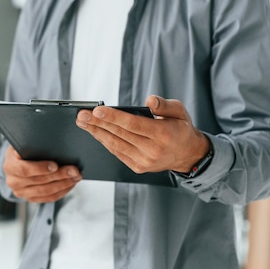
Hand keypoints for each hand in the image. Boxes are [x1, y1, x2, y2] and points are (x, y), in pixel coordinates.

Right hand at [3, 146, 81, 202]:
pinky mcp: (30, 199)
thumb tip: (50, 141)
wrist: (16, 162)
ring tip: (76, 177)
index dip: (40, 168)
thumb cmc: (22, 149)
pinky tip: (70, 184)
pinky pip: (48, 198)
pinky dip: (62, 191)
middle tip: (74, 170)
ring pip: (45, 191)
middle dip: (59, 175)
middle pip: (38, 182)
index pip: (24, 170)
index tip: (55, 165)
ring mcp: (21, 192)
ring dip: (64, 184)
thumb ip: (31, 144)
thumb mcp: (23, 143)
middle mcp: (13, 182)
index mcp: (9, 166)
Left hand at [76, 95, 209, 173]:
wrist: (188, 155)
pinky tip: (95, 132)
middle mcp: (153, 150)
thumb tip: (149, 101)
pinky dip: (104, 141)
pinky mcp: (138, 167)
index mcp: (163, 134)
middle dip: (98, 124)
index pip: (133, 125)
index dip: (113, 117)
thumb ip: (164, 105)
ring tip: (82, 122)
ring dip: (96, 133)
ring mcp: (144, 161)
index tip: (96, 110)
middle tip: (81, 115)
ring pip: (115, 145)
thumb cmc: (180, 128)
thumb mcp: (179, 111)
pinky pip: (117, 152)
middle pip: (120, 134)